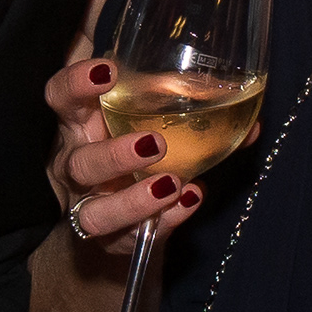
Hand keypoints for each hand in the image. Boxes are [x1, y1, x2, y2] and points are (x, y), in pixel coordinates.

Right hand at [44, 54, 201, 256]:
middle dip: (112, 155)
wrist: (124, 215)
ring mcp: (91, 208)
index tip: (108, 70)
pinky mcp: (112, 241)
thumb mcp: (150, 117)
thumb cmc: (136, 148)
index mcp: (81, 125)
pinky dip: (165, 221)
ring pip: (94, 213)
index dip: (76, 82)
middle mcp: (77, 166)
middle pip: (77, 162)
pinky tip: (190, 202)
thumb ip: (187, 103)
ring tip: (172, 184)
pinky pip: (131, 238)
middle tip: (154, 144)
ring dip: (133, 201)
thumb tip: (250, 112)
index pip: (61, 98)